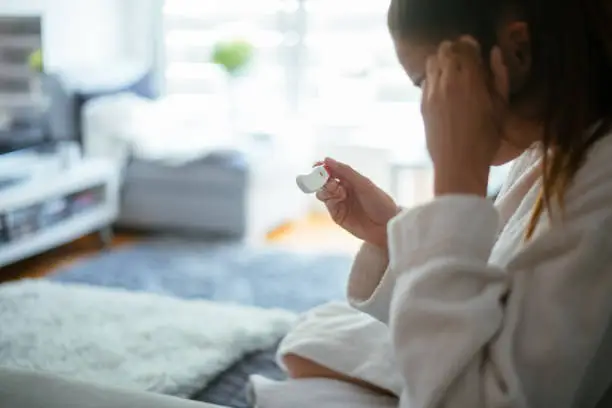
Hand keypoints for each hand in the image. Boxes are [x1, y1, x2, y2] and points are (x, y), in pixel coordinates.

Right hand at [316, 158, 399, 250]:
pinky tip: (338, 198)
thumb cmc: (380, 202)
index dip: (323, 167)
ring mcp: (340, 203)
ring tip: (334, 189)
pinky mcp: (337, 215)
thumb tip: (327, 160)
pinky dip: (329, 199)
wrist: (387, 226)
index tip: (317, 165)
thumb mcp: (364, 184)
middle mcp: (344, 190)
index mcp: (351, 180)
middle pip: (325, 182)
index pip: (333, 171)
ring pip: (324, 193)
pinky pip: (328, 204)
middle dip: (322, 179)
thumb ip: (345, 171)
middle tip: (327, 179)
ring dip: (325, 189)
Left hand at [421, 36, 509, 196]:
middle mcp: (447, 81)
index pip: (465, 45)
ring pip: (432, 61)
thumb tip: (493, 53)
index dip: (471, 46)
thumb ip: (499, 77)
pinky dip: (434, 77)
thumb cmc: (485, 138)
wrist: (458, 164)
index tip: (476, 52)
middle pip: (446, 49)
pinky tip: (443, 88)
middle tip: (464, 61)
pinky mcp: (423, 103)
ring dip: (442, 62)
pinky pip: (426, 79)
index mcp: (470, 79)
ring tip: (452, 72)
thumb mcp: (500, 107)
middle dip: (456, 51)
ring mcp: (432, 92)